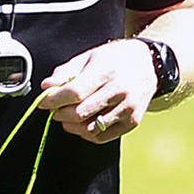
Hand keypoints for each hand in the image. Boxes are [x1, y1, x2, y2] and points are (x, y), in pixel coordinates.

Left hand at [38, 39, 155, 144]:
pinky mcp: (133, 121)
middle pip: (80, 113)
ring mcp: (128, 108)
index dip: (54, 100)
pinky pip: (103, 136)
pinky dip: (87, 134)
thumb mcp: (90, 57)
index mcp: (107, 71)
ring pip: (91, 128)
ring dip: (72, 126)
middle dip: (61, 114)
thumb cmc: (116, 59)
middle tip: (55, 110)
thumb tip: (47, 87)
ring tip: (67, 117)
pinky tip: (82, 124)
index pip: (74, 92)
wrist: (148, 64)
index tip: (44, 102)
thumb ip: (66, 72)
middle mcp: (120, 90)